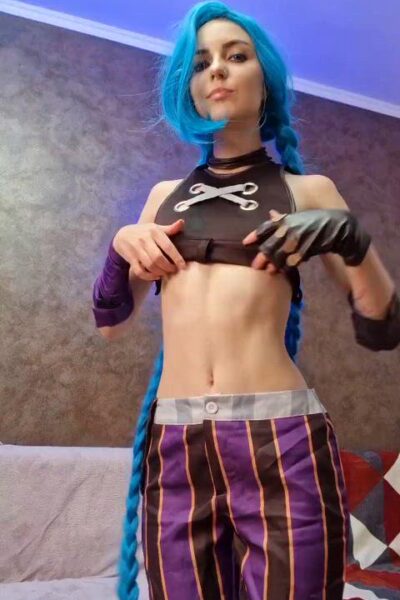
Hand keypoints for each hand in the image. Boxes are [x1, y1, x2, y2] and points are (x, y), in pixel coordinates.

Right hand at [113, 219, 186, 281]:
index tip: (183, 265)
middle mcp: (144, 240)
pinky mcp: (131, 259)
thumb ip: (169, 228)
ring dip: (160, 272)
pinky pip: (140, 271)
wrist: (122, 236)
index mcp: (154, 231)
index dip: (176, 257)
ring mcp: (136, 250)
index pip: (167, 246)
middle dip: (168, 267)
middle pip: (158, 258)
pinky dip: (149, 276)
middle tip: (173, 270)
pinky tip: (155, 276)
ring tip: (165, 273)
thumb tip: (182, 222)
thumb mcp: (155, 227)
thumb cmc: (144, 232)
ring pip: (150, 265)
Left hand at [242, 208, 370, 270]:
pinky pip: (293, 260)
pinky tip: (281, 271)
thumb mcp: (298, 217)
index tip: (245, 242)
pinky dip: (286, 266)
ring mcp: (299, 240)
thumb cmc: (315, 221)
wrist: (337, 228)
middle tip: (255, 265)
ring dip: (273, 263)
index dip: (255, 235)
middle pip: (271, 244)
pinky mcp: (307, 250)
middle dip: (263, 255)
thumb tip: (270, 213)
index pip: (267, 226)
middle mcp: (291, 229)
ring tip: (267, 270)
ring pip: (281, 254)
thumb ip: (283, 218)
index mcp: (288, 219)